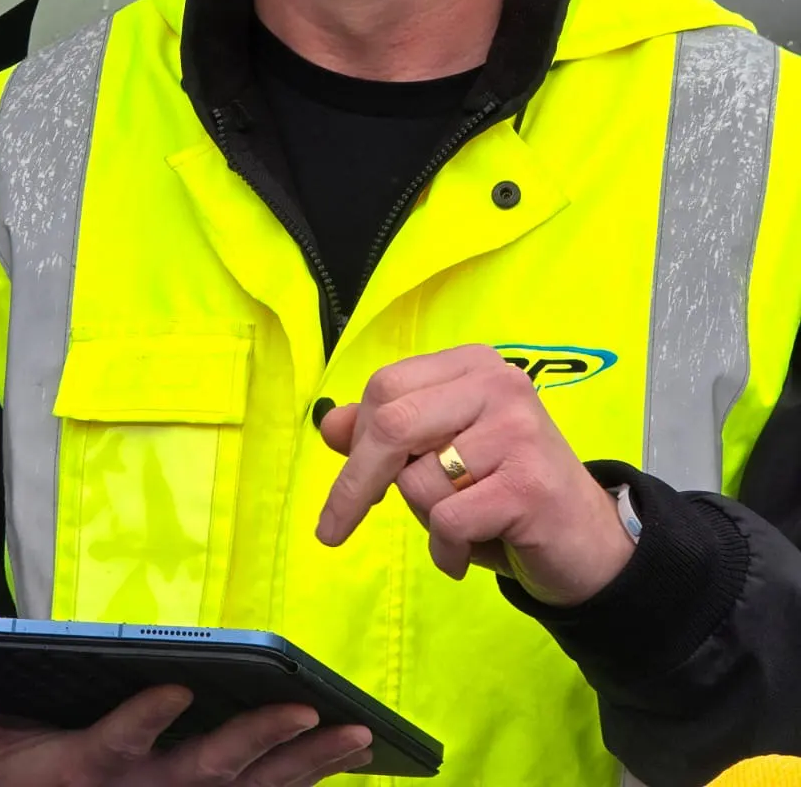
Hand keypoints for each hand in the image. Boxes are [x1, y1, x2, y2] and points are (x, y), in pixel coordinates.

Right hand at [0, 682, 372, 785]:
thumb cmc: (20, 778)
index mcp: (92, 770)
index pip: (119, 744)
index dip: (143, 720)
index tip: (171, 687)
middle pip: (209, 769)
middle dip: (257, 740)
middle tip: (302, 710)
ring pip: (255, 785)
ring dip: (308, 761)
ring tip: (357, 730)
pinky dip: (312, 776)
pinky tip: (355, 752)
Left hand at [316, 344, 635, 606]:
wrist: (591, 544)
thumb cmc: (507, 494)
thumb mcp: (443, 456)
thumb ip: (388, 434)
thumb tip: (330, 425)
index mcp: (473, 365)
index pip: (386, 386)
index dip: (356, 438)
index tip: (347, 482)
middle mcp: (497, 384)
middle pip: (392, 422)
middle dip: (357, 482)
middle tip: (333, 530)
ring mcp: (517, 431)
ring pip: (418, 479)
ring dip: (423, 520)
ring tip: (461, 527)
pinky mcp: (528, 484)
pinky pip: (448, 520)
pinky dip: (445, 550)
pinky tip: (464, 557)